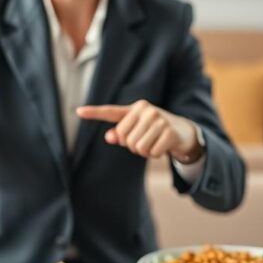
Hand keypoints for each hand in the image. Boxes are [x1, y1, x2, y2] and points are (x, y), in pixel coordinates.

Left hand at [77, 100, 201, 160]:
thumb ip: (121, 134)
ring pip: (137, 147)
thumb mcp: (138, 130)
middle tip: (146, 140)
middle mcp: (146, 110)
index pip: (111, 112)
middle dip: (134, 146)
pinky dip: (155, 154)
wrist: (184, 132)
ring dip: (145, 152)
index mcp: (136, 108)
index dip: (94, 112)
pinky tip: (162, 146)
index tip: (78, 111)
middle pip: (125, 139)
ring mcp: (159, 120)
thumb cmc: (155, 131)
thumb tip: (109, 137)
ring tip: (154, 143)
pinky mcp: (169, 132)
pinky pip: (151, 152)